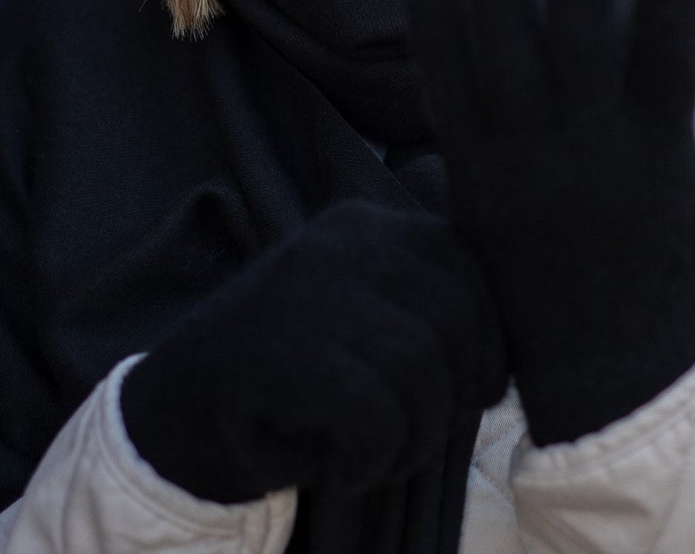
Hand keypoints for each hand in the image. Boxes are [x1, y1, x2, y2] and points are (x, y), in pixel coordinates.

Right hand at [120, 201, 506, 503]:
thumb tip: (515, 352)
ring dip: (417, 438)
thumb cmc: (300, 374)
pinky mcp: (280, 354)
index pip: (472, 267)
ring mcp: (307, 292)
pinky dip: (372, 461)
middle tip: (422, 434)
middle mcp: (343, 242)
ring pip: (422, 369)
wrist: (179, 412)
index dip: (492, 341)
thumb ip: (432, 308)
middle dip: (457, 395)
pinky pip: (374, 415)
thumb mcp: (369, 316)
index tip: (473, 391)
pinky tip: (344, 469)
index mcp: (373, 226)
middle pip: (458, 319)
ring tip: (381, 456)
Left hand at [406, 0, 694, 445]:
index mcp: (658, 149)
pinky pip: (447, 102)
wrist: (602, 381)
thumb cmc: (674, 275)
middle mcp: (590, 151)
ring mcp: (524, 167)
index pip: (671, 47)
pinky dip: (438, 45)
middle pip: (578, 36)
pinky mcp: (473, 185)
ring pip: (501, 59)